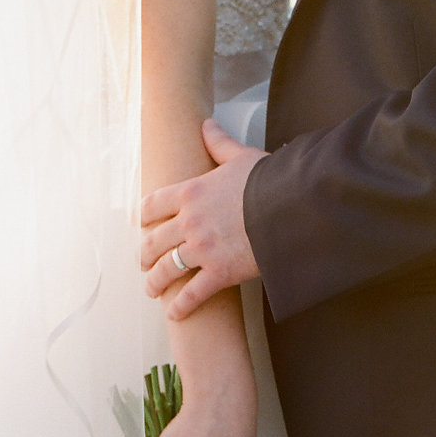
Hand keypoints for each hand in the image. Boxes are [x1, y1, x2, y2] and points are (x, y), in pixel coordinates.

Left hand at [141, 119, 266, 319]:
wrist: (292, 205)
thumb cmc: (270, 180)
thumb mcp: (241, 156)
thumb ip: (219, 143)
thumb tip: (206, 123)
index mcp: (190, 192)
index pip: (153, 205)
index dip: (145, 217)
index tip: (143, 225)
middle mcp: (189, 222)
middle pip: (154, 241)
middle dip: (146, 254)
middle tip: (144, 262)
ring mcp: (202, 249)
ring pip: (166, 269)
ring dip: (155, 282)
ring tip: (152, 290)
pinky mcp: (219, 272)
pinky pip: (191, 294)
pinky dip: (180, 306)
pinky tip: (174, 313)